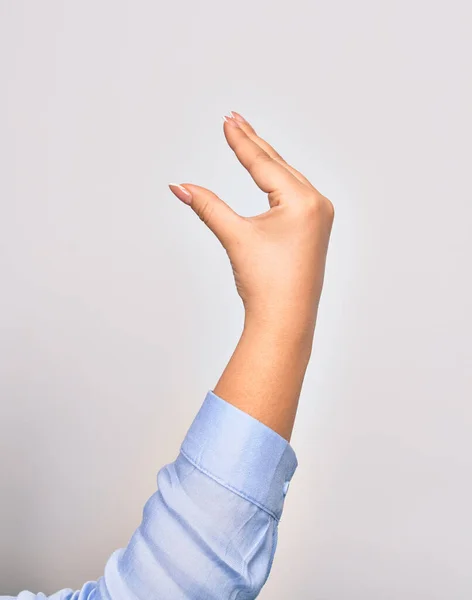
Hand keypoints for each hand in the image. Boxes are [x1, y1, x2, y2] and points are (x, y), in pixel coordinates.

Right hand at [169, 112, 333, 344]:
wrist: (285, 322)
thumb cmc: (267, 284)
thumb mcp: (236, 237)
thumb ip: (208, 206)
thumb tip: (179, 186)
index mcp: (303, 201)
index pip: (264, 164)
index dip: (241, 142)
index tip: (228, 120)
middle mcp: (317, 204)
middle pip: (278, 165)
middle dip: (254, 144)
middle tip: (235, 119)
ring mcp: (320, 217)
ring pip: (288, 179)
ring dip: (267, 160)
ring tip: (248, 140)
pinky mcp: (315, 230)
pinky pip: (295, 195)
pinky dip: (278, 182)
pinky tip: (270, 174)